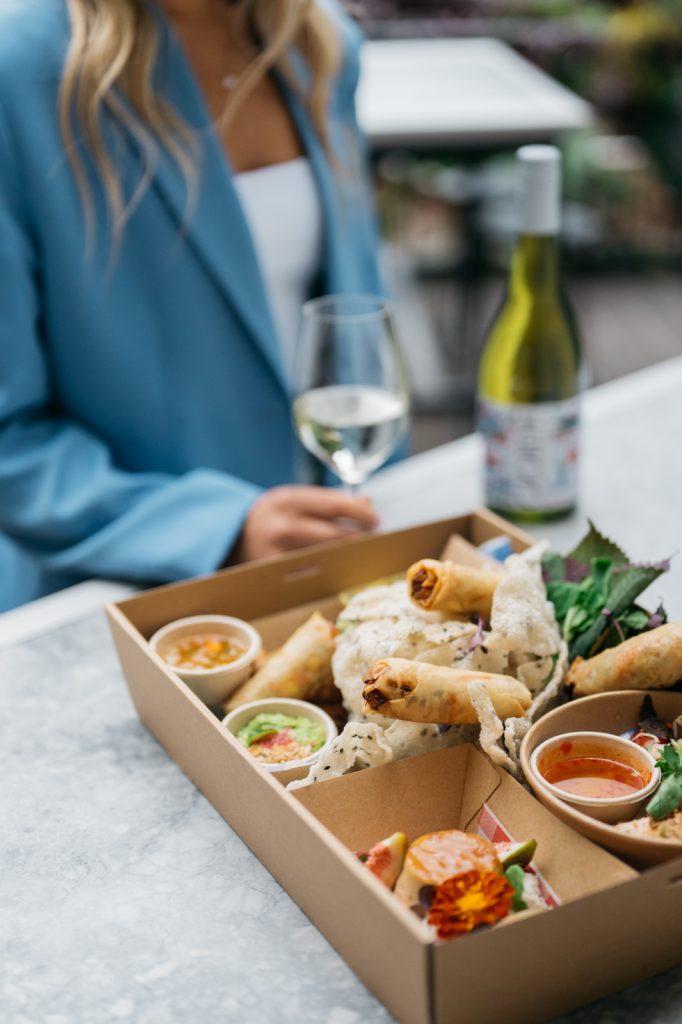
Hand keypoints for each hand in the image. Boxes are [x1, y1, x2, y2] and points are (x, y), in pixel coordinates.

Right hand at [231, 486, 378, 562]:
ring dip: (347, 556)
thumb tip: (367, 504)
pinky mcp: (276, 574)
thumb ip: (329, 500)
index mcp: (289, 499)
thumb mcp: (295, 499)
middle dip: (359, 539)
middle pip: (333, 535)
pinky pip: (311, 574)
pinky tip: (339, 568)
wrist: (233, 535)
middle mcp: (282, 525)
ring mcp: (277, 552)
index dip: (360, 514)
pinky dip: (329, 570)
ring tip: (362, 554)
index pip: (334, 505)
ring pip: (325, 557)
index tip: (375, 521)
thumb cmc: (273, 515)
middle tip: (374, 542)